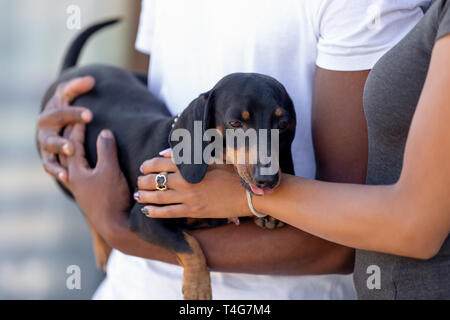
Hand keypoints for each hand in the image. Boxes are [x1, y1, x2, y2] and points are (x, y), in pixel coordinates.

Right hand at [37, 76, 94, 182]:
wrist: (56, 126)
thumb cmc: (68, 110)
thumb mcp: (70, 96)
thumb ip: (78, 87)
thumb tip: (91, 80)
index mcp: (52, 109)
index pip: (62, 107)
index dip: (75, 111)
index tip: (91, 114)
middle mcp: (46, 126)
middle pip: (54, 124)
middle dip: (67, 127)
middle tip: (79, 134)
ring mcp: (46, 142)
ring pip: (50, 145)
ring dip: (60, 147)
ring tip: (71, 150)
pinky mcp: (48, 158)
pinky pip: (50, 165)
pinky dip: (56, 170)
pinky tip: (66, 177)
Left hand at [62, 123, 130, 238]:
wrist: (114, 226)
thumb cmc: (112, 198)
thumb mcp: (110, 170)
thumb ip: (106, 149)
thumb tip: (104, 132)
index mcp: (76, 172)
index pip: (74, 145)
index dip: (78, 129)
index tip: (83, 116)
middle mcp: (73, 180)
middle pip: (66, 155)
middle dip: (70, 139)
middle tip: (73, 125)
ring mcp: (80, 190)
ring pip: (69, 167)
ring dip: (71, 154)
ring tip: (72, 146)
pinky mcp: (88, 197)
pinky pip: (77, 176)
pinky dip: (77, 166)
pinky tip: (83, 170)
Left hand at [135, 149, 250, 218]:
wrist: (248, 195)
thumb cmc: (232, 174)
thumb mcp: (212, 160)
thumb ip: (187, 156)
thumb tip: (165, 153)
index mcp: (192, 167)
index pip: (163, 163)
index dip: (150, 164)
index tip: (144, 166)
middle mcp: (187, 183)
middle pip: (157, 180)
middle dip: (144, 181)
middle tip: (139, 181)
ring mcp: (189, 199)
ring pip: (159, 197)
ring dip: (145, 196)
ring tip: (137, 195)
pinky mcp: (194, 212)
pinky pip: (169, 213)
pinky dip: (155, 212)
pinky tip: (146, 211)